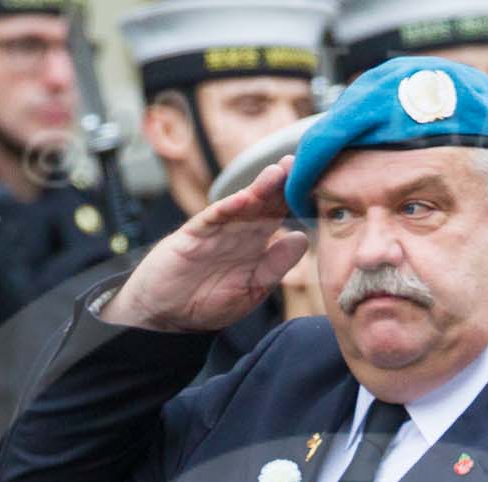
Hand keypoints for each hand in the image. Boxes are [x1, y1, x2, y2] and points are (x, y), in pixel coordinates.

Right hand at [100, 158, 308, 333]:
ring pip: (242, 205)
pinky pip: (212, 219)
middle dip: (284, 183)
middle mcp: (238, 232)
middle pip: (265, 202)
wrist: (165, 313)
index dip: (298, 199)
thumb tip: (301, 238)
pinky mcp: (193, 236)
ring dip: (260, 188)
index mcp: (256, 244)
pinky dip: (227, 208)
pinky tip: (243, 198)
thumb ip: (275, 266)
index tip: (321, 184)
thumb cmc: (207, 302)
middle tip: (305, 163)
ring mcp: (216, 231)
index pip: (282, 215)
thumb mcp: (251, 290)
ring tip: (280, 171)